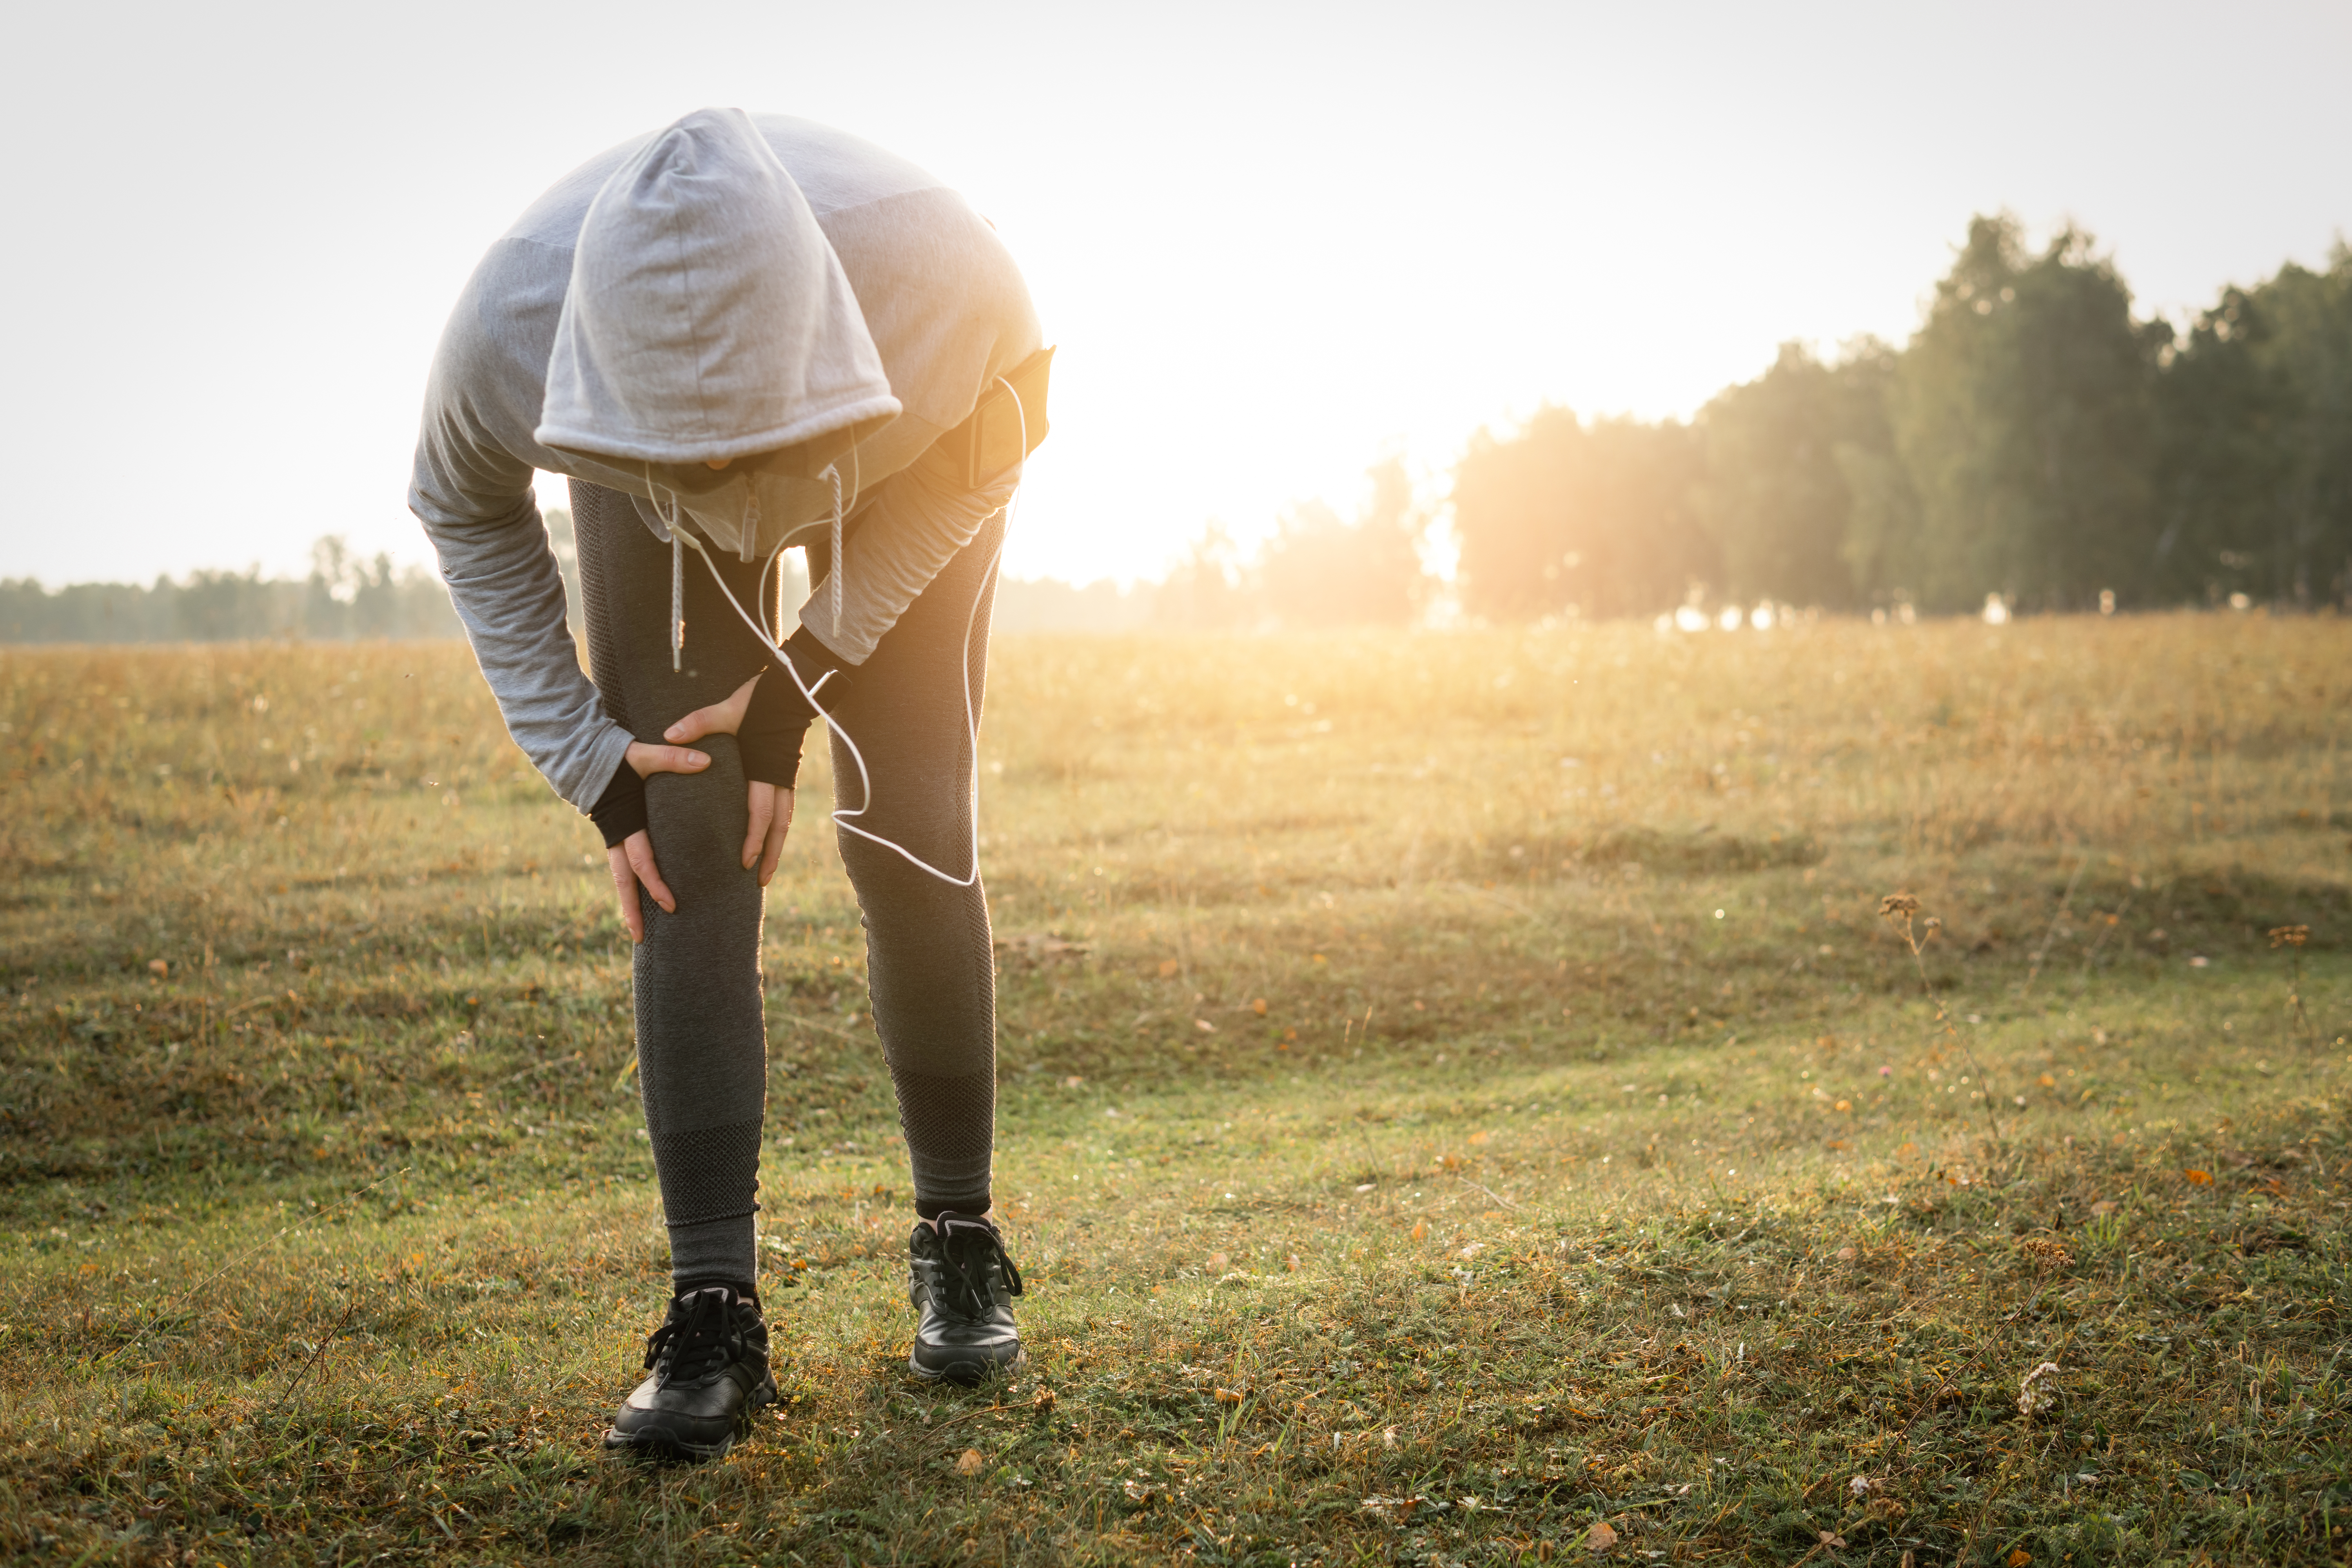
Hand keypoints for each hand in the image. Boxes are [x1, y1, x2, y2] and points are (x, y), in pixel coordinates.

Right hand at [605, 738, 710, 942]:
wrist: (583, 751)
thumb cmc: (616, 755)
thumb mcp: (643, 754)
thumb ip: (672, 758)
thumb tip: (705, 760)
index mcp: (625, 822)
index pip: (641, 862)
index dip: (655, 884)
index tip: (670, 906)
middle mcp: (617, 835)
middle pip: (624, 881)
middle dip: (632, 909)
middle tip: (640, 939)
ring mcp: (614, 836)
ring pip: (621, 877)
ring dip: (629, 903)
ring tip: (638, 932)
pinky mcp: (617, 833)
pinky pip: (623, 866)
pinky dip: (632, 885)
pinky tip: (641, 900)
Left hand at [665, 674, 797, 883]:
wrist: (791, 689)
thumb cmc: (758, 700)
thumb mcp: (727, 709)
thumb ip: (700, 722)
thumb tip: (670, 735)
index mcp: (765, 769)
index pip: (761, 813)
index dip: (754, 839)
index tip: (744, 862)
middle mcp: (779, 778)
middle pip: (779, 826)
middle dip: (770, 855)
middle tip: (759, 881)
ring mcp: (784, 778)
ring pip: (785, 821)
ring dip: (776, 847)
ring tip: (766, 871)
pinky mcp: (783, 775)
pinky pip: (783, 810)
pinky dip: (777, 830)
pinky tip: (769, 841)